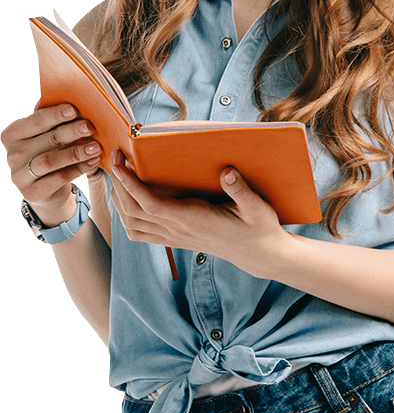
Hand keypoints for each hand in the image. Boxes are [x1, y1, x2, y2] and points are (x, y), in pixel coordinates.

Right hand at [1, 103, 101, 224]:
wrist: (46, 188)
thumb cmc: (49, 152)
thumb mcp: (46, 135)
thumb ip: (53, 119)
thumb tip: (73, 96)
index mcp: (13, 134)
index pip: (35, 120)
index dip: (55, 114)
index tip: (74, 109)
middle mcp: (12, 154)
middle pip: (46, 139)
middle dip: (71, 132)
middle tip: (91, 127)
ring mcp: (19, 175)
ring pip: (50, 160)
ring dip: (76, 152)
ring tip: (96, 147)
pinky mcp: (31, 192)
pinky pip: (58, 178)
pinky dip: (78, 169)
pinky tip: (94, 161)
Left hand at [109, 150, 287, 275]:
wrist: (258, 254)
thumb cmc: (258, 228)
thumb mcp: (257, 208)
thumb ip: (242, 191)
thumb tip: (228, 172)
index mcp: (195, 219)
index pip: (152, 204)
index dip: (132, 185)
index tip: (121, 164)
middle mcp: (179, 230)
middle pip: (134, 212)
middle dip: (119, 185)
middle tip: (116, 158)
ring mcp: (175, 237)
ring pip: (132, 225)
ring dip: (119, 202)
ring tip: (118, 176)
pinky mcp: (175, 240)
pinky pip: (140, 234)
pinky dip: (126, 217)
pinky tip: (127, 201)